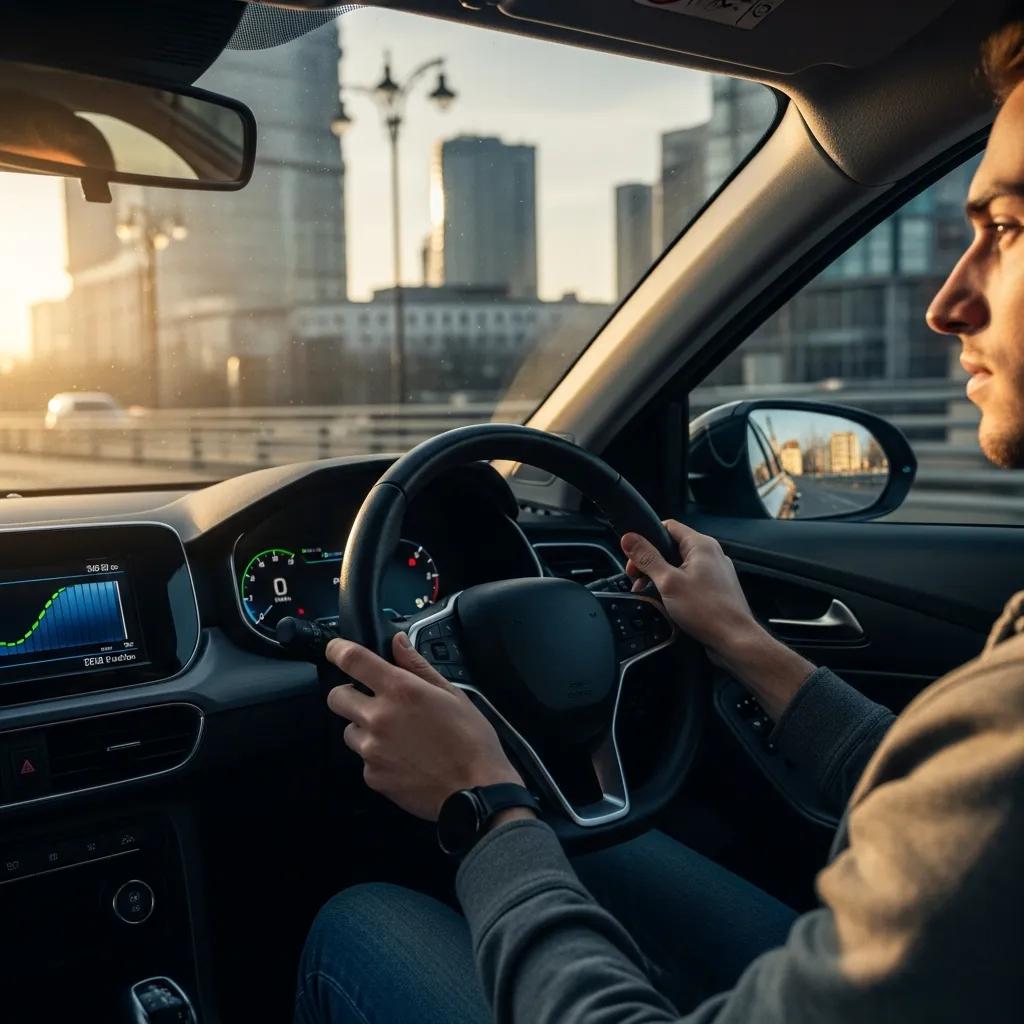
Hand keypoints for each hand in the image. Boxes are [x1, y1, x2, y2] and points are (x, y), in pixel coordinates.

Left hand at [325, 632, 523, 820]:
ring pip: (349, 730)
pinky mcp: (372, 776)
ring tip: (397, 736)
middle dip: (349, 694)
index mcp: (400, 690)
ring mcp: (372, 750)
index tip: (335, 649)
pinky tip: (403, 758)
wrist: (476, 790)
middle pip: (336, 696)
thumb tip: (398, 642)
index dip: (337, 649)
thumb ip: (417, 665)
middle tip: (373, 700)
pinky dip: (377, 757)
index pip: (352, 660)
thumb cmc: (471, 740)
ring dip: (365, 728)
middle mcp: (379, 718)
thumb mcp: (452, 693)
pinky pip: (363, 759)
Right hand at [621, 520, 814, 718]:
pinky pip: (689, 582)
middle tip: (638, 580)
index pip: (668, 526)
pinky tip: (667, 605)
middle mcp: (711, 555)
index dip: (646, 538)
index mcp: (701, 545)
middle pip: (671, 548)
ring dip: (661, 580)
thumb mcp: (668, 582)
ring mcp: (715, 572)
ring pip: (679, 567)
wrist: (735, 640)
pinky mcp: (715, 589)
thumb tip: (629, 539)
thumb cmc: (708, 611)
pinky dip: (675, 590)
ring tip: (651, 596)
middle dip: (650, 564)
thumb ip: (647, 558)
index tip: (633, 556)